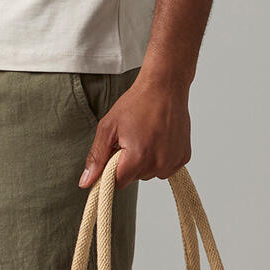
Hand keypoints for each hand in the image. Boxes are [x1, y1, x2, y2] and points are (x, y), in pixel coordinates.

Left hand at [79, 72, 190, 188]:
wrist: (165, 87)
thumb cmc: (137, 102)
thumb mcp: (108, 127)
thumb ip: (97, 157)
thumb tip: (86, 182)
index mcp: (138, 157)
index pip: (118, 183)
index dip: (111, 171)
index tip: (112, 156)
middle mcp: (158, 164)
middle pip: (135, 178)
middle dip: (128, 164)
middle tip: (130, 140)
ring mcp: (173, 162)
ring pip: (150, 174)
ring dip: (145, 162)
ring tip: (145, 137)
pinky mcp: (183, 158)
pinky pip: (166, 168)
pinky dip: (160, 158)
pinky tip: (158, 139)